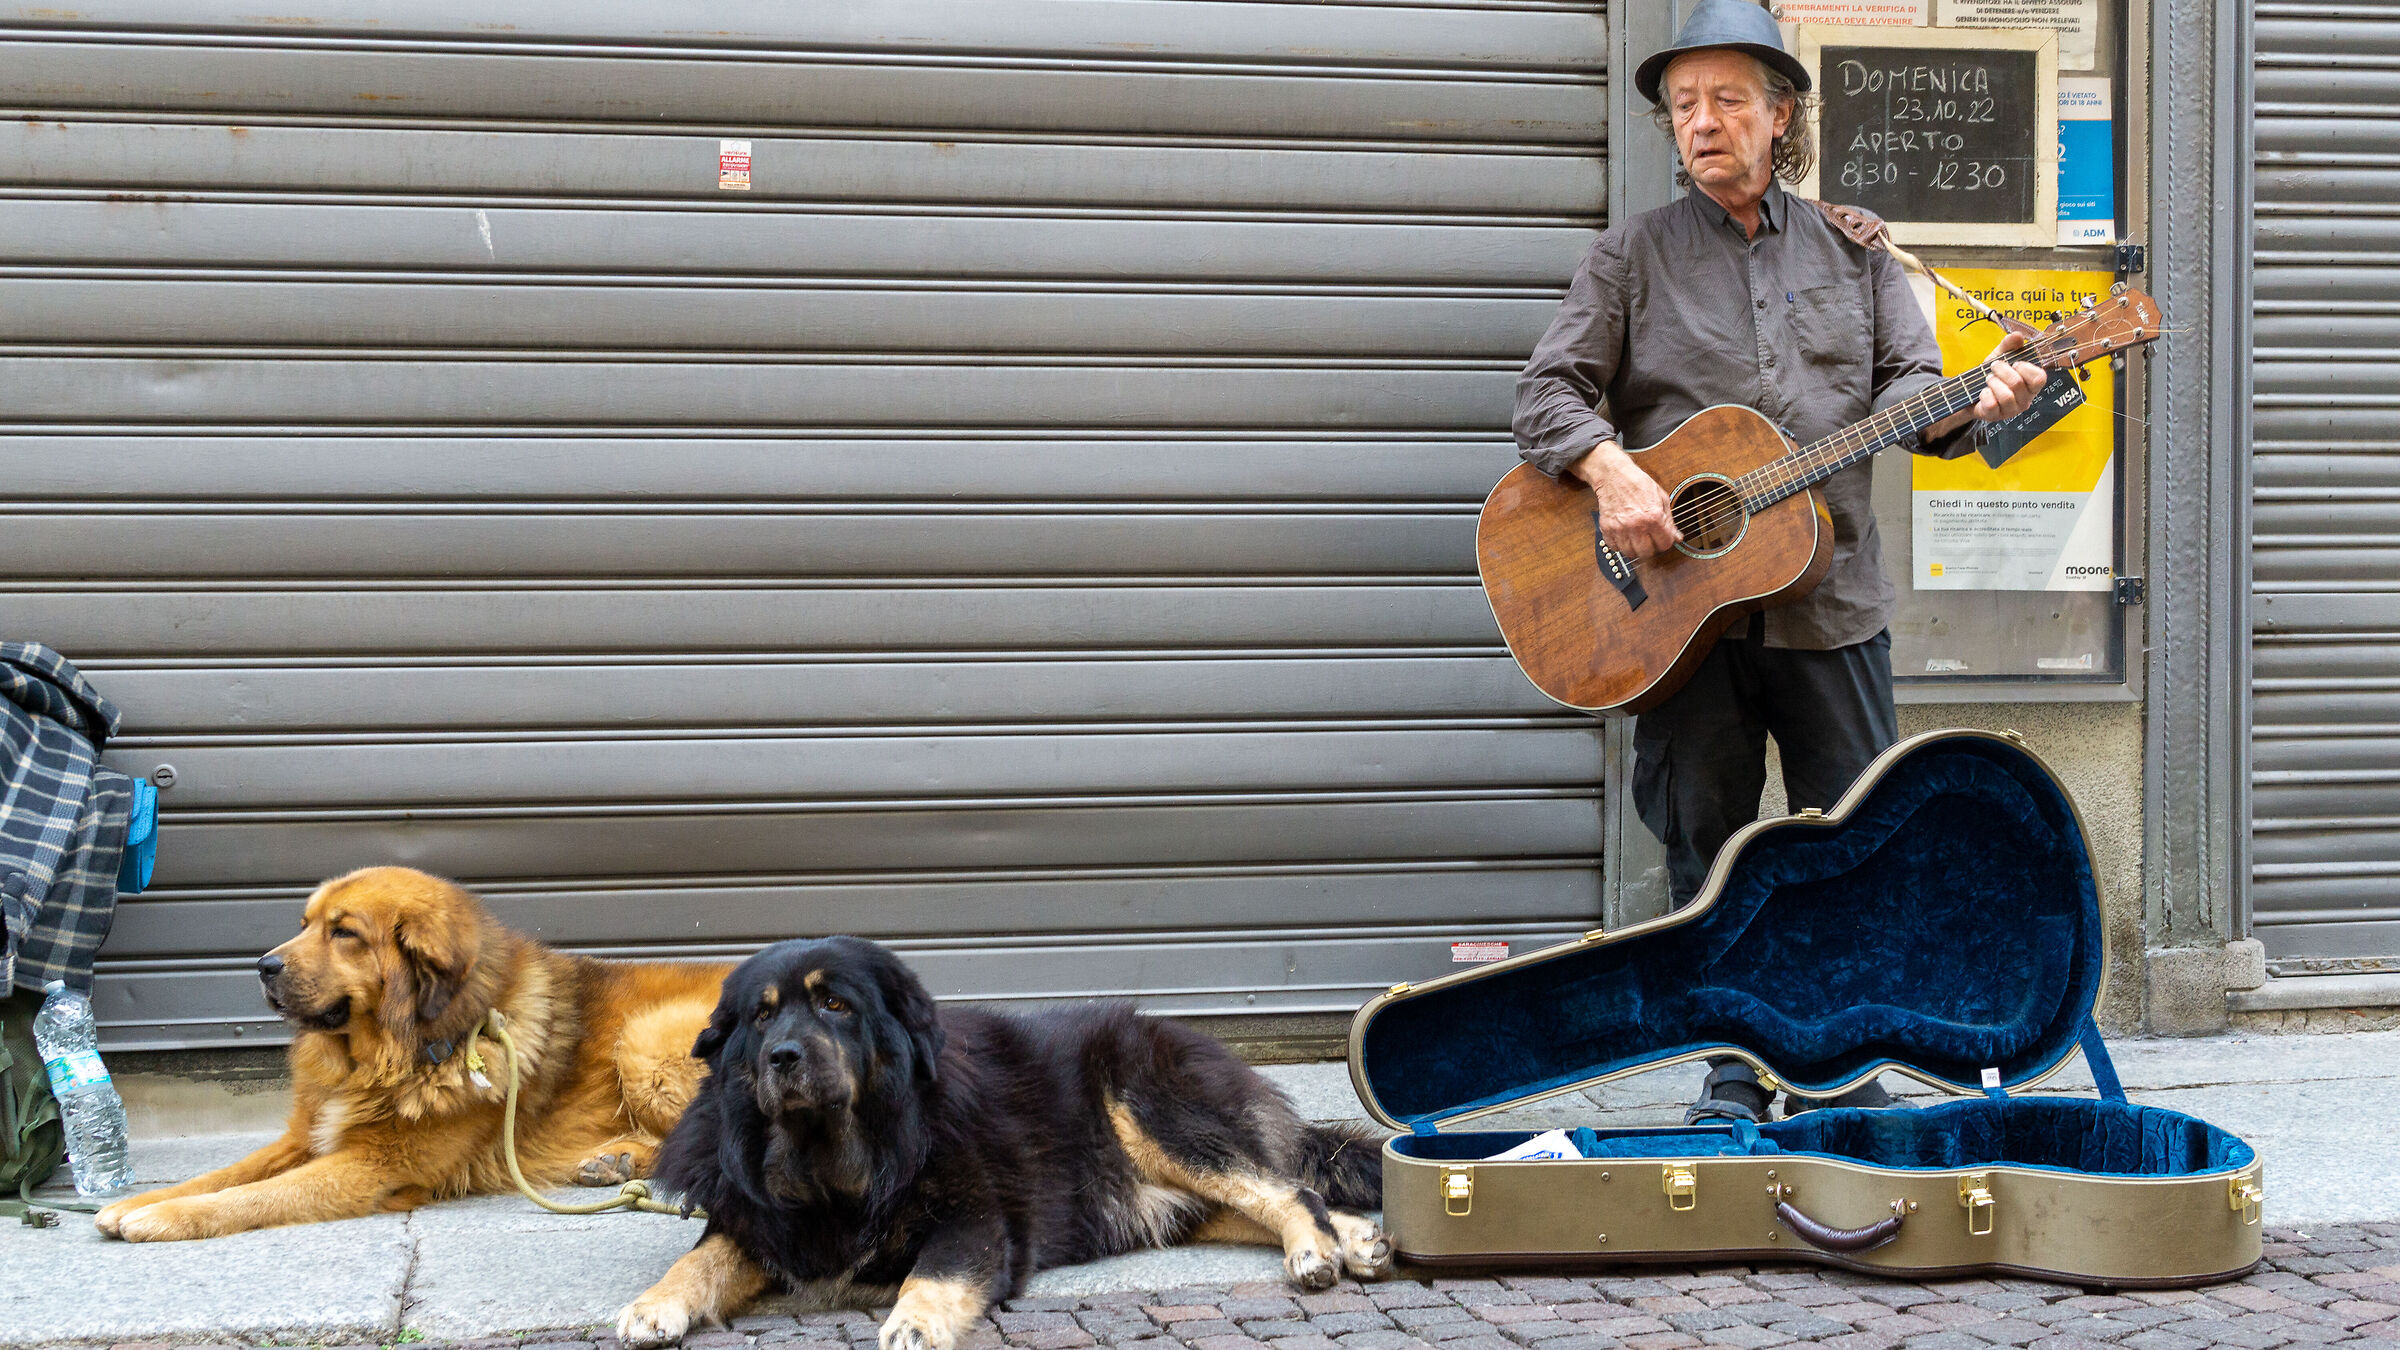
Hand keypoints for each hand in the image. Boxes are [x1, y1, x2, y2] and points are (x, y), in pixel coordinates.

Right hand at [1570, 441, 1679, 559]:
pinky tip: (1624, 535)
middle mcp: (1636, 525)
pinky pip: (1614, 547)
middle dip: (1650, 548)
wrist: (1614, 476)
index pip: (1664, 544)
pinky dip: (1620, 544)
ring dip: (1634, 548)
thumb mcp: (1661, 499)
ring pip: (1630, 553)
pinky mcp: (1607, 528)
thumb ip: (1670, 521)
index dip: (1665, 542)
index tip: (1662, 538)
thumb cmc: (1638, 484)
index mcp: (1653, 517)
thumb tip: (1677, 538)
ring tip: (1636, 538)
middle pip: (1647, 553)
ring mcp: (1620, 528)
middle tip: (1649, 540)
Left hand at [1971, 331, 2047, 422]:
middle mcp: (2025, 400)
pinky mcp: (1996, 417)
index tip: (2015, 363)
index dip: (2025, 367)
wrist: (1971, 392)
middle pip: (2017, 383)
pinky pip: (1992, 404)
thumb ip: (2009, 345)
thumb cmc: (1993, 376)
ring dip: (1993, 382)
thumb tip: (2017, 335)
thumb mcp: (2001, 357)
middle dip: (2002, 371)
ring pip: (2006, 395)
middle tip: (1994, 368)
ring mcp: (2011, 410)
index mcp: (2031, 385)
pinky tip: (1983, 392)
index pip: (2039, 378)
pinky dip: (1984, 394)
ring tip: (1989, 379)